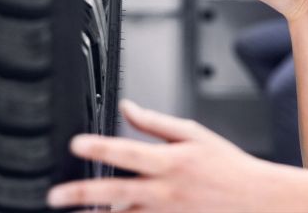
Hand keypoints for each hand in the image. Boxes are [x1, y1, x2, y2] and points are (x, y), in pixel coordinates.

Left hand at [47, 100, 268, 211]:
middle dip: (82, 195)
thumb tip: (128, 107)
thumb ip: (155, 122)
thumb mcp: (192, 133)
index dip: (100, 148)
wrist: (252, 198)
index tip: (76, 144)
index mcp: (170, 161)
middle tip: (55, 197)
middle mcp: (164, 191)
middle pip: (115, 193)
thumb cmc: (224, 163)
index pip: (127, 153)